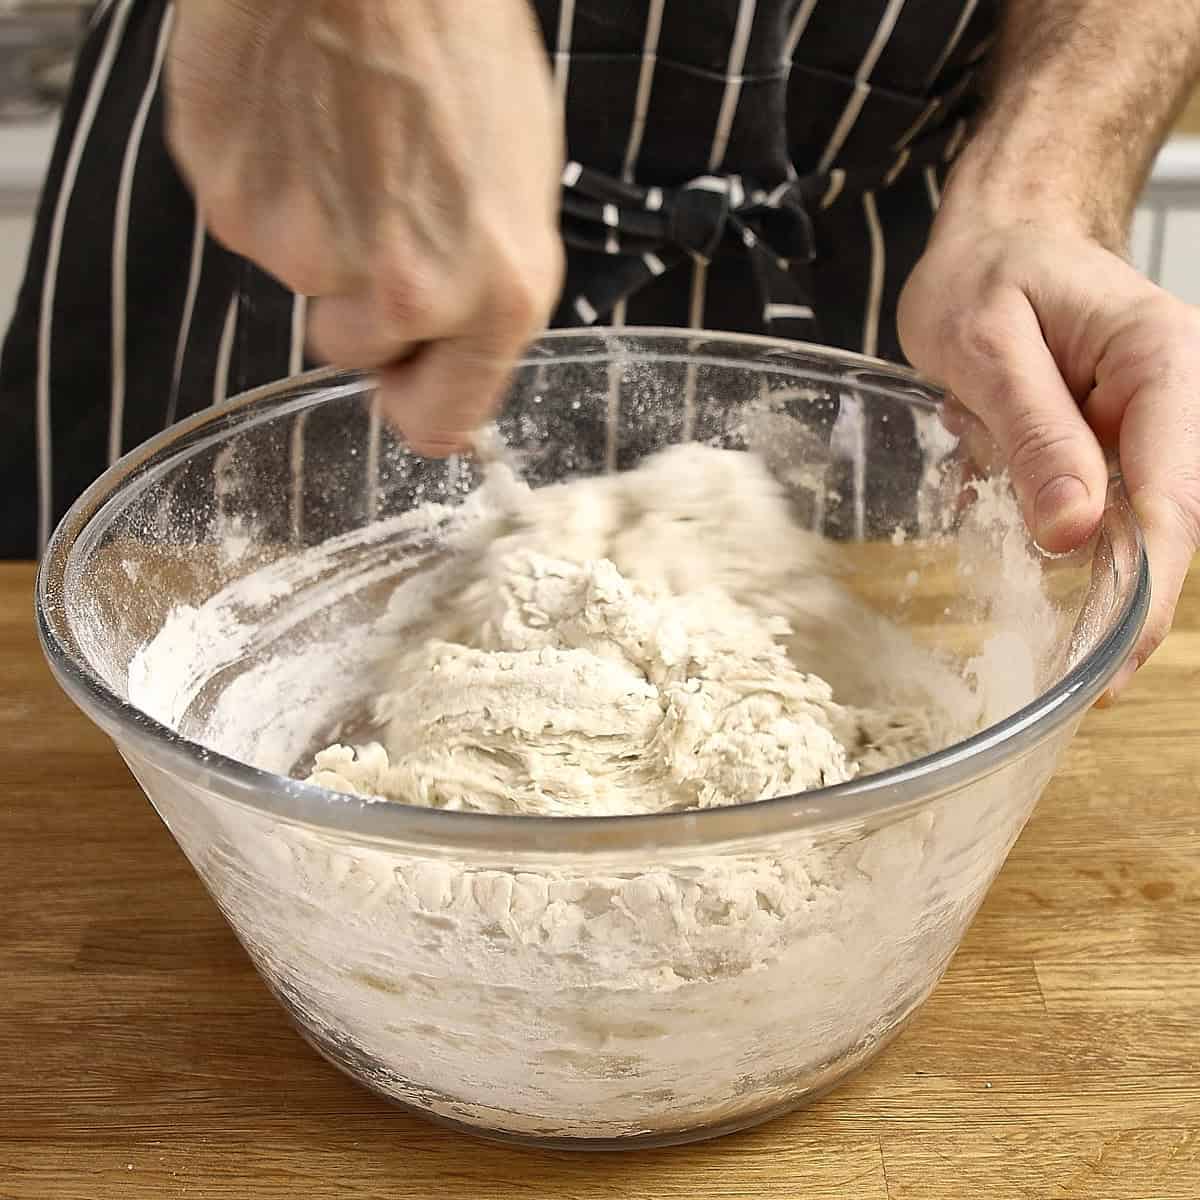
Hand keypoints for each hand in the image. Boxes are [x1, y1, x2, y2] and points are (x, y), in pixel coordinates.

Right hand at [166, 0, 563, 453]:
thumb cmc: (459, 33)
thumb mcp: (518, 179)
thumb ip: (484, 287)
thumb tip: (451, 349)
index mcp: (499, 293)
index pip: (442, 423)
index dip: (422, 403)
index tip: (411, 384)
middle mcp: (408, 295)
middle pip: (358, 352)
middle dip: (364, 302)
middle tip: (378, 206)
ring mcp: (312, 256)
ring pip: (304, 285)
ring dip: (317, 236)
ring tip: (343, 139)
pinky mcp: (236, 207)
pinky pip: (250, 224)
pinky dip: (267, 181)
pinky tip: (298, 114)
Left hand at [899, 220, 1199, 693]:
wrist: (994, 241)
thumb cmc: (986, 273)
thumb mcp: (989, 346)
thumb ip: (1035, 433)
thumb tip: (1075, 533)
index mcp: (1162, 362)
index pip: (1170, 495)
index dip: (1146, 585)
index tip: (1116, 659)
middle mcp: (1172, 399)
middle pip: (1166, 524)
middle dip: (1127, 601)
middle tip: (1086, 683)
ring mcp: (1146, 425)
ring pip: (1131, 526)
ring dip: (1082, 567)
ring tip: (1039, 588)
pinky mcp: (1112, 443)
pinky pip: (1095, 509)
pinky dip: (1054, 530)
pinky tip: (1009, 514)